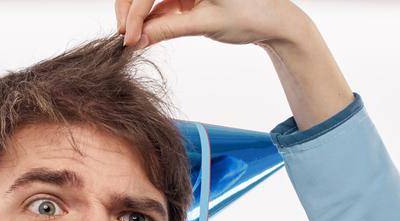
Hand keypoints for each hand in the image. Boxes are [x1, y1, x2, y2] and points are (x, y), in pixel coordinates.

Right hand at [114, 0, 307, 50]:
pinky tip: (145, 35)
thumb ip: (169, 29)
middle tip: (127, 37)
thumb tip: (138, 39)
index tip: (129, 36)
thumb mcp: (206, 23)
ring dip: (138, 15)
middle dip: (131, 9)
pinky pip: (159, 3)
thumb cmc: (250, 16)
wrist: (272, 22)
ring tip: (134, 39)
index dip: (135, 10)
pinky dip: (150, 19)